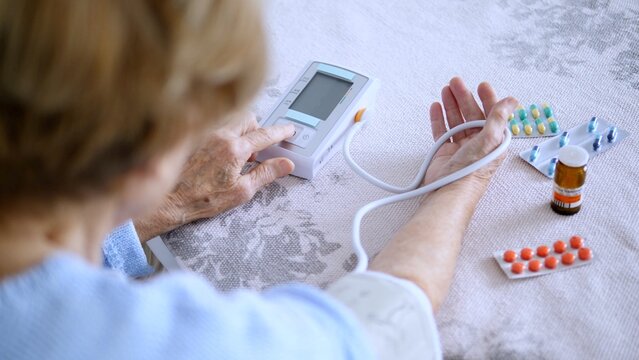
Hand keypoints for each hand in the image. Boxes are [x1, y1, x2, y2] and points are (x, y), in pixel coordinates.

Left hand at [134, 111, 295, 241]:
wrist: (169, 199)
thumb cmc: (200, 199)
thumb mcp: (241, 192)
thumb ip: (266, 174)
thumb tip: (285, 164)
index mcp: (235, 149)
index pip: (266, 135)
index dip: (281, 132)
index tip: (290, 131)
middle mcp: (220, 135)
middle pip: (249, 119)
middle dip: (258, 130)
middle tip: (257, 149)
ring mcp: (205, 132)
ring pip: (231, 119)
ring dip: (240, 130)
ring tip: (238, 151)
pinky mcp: (193, 135)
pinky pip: (215, 124)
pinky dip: (224, 132)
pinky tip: (219, 149)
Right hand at [423, 77, 517, 190]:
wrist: (450, 190)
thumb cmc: (471, 171)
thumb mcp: (489, 141)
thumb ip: (498, 119)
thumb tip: (511, 101)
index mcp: (493, 140)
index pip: (492, 114)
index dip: (488, 98)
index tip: (481, 85)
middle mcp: (478, 142)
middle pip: (471, 114)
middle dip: (464, 97)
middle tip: (455, 82)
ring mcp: (460, 147)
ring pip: (456, 120)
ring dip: (451, 104)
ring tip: (445, 90)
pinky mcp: (445, 151)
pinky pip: (442, 130)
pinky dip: (438, 118)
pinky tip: (436, 106)